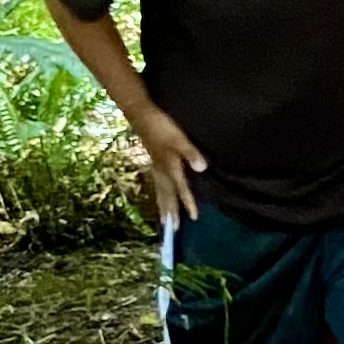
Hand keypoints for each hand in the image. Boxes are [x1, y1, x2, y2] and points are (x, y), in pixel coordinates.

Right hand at [128, 103, 206, 226]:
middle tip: (172, 230)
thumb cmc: (161, 125)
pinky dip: (159, 193)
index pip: (181, 188)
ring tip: (164, 221)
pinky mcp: (153, 159)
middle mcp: (161, 169)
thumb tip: (202, 169)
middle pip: (167, 195)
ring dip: (163, 206)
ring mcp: (155, 165)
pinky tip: (160, 194)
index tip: (194, 218)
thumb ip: (190, 153)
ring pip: (160, 190)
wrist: (140, 113)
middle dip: (171, 212)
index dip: (188, 202)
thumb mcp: (179, 138)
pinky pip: (157, 183)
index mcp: (169, 166)